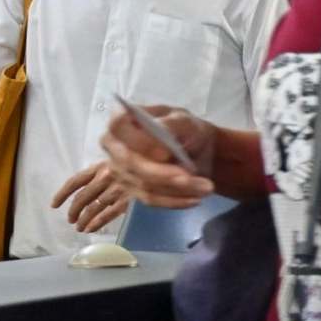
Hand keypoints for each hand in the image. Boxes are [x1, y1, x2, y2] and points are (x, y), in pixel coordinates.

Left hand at [51, 161, 130, 233]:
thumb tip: (88, 184)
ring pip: (93, 208)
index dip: (62, 195)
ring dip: (83, 220)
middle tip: (71, 220)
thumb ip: (103, 170)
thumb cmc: (137, 167)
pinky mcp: (128, 201)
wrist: (161, 171)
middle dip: (74, 211)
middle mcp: (106, 177)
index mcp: (100, 166)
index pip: (74, 182)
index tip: (54, 205)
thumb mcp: (118, 161)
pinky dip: (97, 223)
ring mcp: (117, 189)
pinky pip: (108, 215)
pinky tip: (90, 229)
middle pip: (82, 197)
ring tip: (79, 228)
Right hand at [102, 106, 217, 207]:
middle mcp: (114, 145)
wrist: (197, 150)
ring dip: (177, 189)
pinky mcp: (132, 189)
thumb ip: (171, 123)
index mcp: (122, 119)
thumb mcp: (185, 120)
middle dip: (163, 174)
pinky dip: (174, 200)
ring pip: (144, 184)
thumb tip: (160, 130)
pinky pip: (150, 199)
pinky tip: (195, 198)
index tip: (166, 152)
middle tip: (192, 177)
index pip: (118, 127)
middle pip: (130, 163)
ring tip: (206, 187)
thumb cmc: (186, 129)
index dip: (139, 141)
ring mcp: (121, 170)